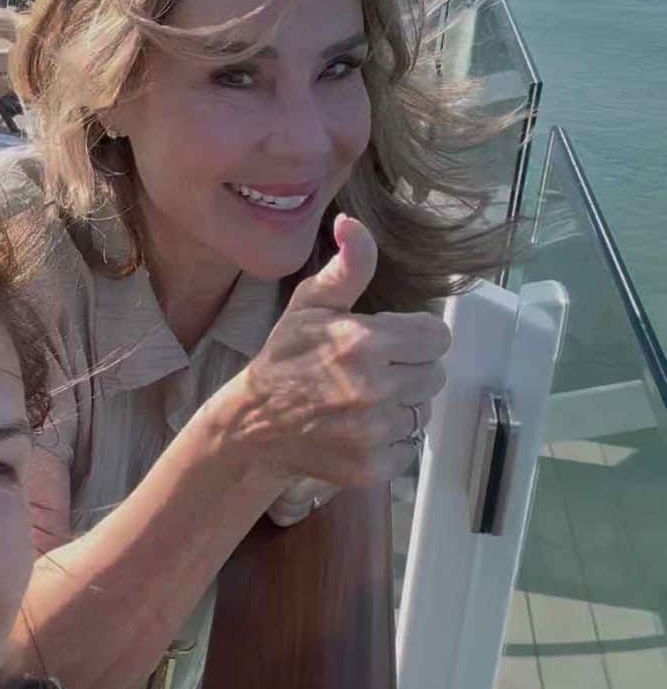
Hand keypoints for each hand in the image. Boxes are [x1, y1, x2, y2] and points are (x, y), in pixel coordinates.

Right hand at [212, 214, 449, 486]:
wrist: (253, 426)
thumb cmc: (284, 360)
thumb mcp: (310, 306)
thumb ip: (346, 266)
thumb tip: (352, 222)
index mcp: (364, 342)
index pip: (436, 336)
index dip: (414, 337)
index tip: (388, 343)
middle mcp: (375, 388)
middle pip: (433, 374)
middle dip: (408, 370)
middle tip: (370, 373)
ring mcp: (374, 431)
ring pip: (421, 412)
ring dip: (399, 407)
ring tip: (361, 403)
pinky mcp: (373, 465)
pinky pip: (408, 449)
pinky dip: (388, 442)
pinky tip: (357, 430)